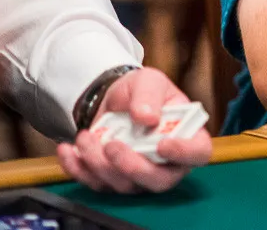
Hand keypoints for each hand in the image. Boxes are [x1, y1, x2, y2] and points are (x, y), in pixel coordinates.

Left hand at [57, 67, 211, 192]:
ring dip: (100, 164)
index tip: (163, 145)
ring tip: (85, 136)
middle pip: (160, 180)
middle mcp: (167, 162)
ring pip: (125, 185)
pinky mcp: (112, 179)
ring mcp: (139, 174)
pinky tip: (68, 150)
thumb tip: (147, 117)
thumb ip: (149, 96)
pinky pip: (96, 185)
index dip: (184, 154)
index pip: (197, 153)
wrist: (114, 97)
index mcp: (187, 136)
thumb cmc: (141, 91)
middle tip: (112, 145)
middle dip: (133, 167)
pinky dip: (78, 169)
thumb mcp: (149, 81)